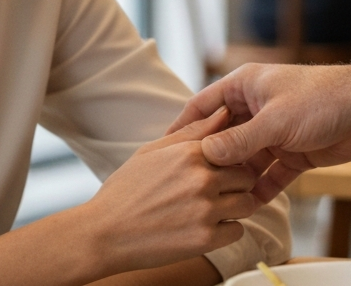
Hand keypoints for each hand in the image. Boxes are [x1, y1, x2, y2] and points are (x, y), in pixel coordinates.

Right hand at [87, 107, 258, 270]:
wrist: (103, 233)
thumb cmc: (127, 189)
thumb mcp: (155, 150)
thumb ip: (194, 131)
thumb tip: (225, 111)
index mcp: (191, 152)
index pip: (235, 146)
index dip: (232, 157)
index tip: (223, 166)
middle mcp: (203, 178)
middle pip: (246, 176)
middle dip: (238, 183)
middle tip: (221, 191)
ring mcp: (205, 209)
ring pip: (247, 203)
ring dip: (236, 207)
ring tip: (215, 209)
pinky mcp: (205, 239)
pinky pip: (238, 232)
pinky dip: (227, 231)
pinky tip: (207, 227)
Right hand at [167, 64, 350, 200]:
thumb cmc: (320, 99)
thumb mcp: (275, 120)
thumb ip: (240, 140)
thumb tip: (205, 155)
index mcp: (246, 86)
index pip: (204, 106)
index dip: (182, 126)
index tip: (162, 149)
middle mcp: (256, 107)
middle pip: (223, 136)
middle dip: (209, 161)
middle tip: (188, 186)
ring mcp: (274, 130)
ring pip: (245, 159)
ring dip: (235, 179)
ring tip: (217, 203)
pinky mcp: (292, 151)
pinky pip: (270, 173)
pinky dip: (261, 189)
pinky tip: (249, 207)